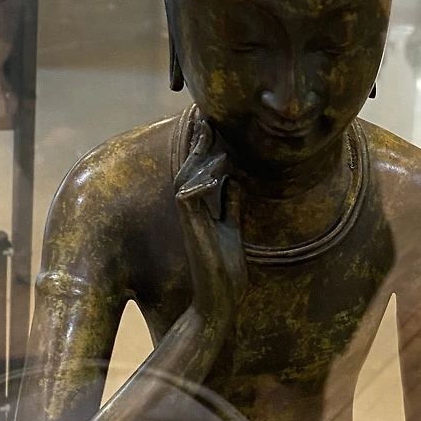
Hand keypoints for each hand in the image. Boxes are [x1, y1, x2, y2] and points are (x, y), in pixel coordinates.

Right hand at [175, 121, 246, 322]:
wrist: (218, 302)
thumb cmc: (224, 271)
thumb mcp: (233, 229)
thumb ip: (231, 205)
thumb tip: (234, 179)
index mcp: (203, 209)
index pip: (200, 170)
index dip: (203, 147)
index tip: (209, 122)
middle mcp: (193, 213)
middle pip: (188, 169)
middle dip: (196, 144)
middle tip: (203, 118)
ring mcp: (192, 223)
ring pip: (186, 181)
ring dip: (200, 161)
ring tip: (216, 145)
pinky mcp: (193, 234)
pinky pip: (188, 202)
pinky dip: (199, 187)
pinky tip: (213, 179)